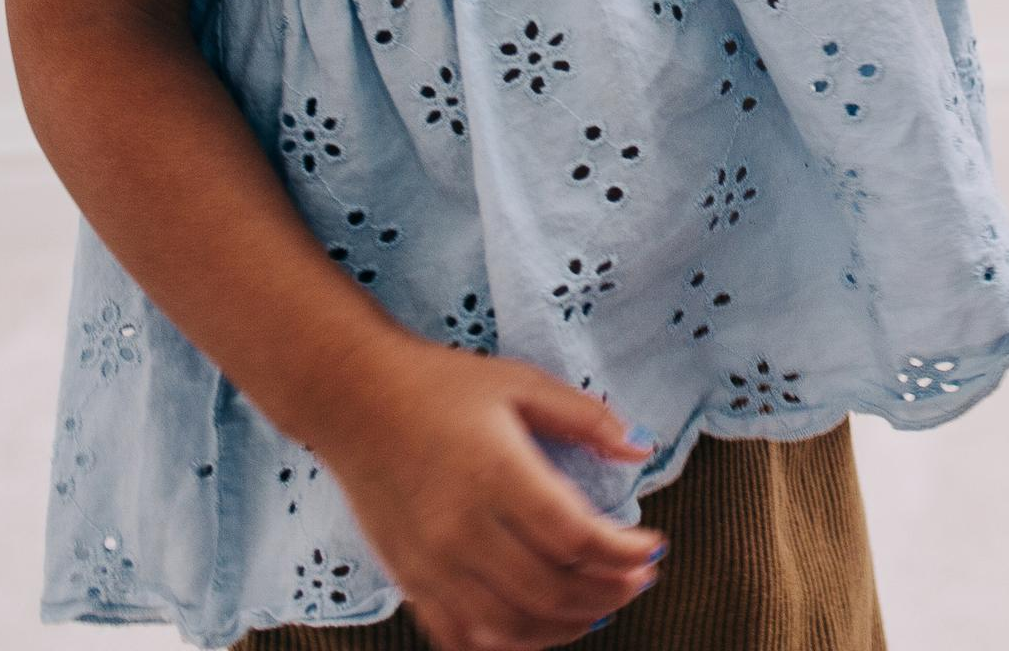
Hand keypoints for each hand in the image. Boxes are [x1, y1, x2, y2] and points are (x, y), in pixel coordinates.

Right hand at [314, 338, 663, 650]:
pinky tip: (542, 624)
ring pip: (511, 625)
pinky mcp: (411, 581)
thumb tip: (640, 448)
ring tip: (604, 603)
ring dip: (568, 624)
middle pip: (551, 590)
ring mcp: (433, 564)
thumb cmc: (441, 385)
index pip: (575, 537)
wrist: (354, 401)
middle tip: (640, 578)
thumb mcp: (521, 383)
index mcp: (496, 474)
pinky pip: (464, 637)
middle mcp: (463, 530)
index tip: (654, 546)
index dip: (624, 552)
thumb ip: (585, 418)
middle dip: (609, 592)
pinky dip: (511, 643)